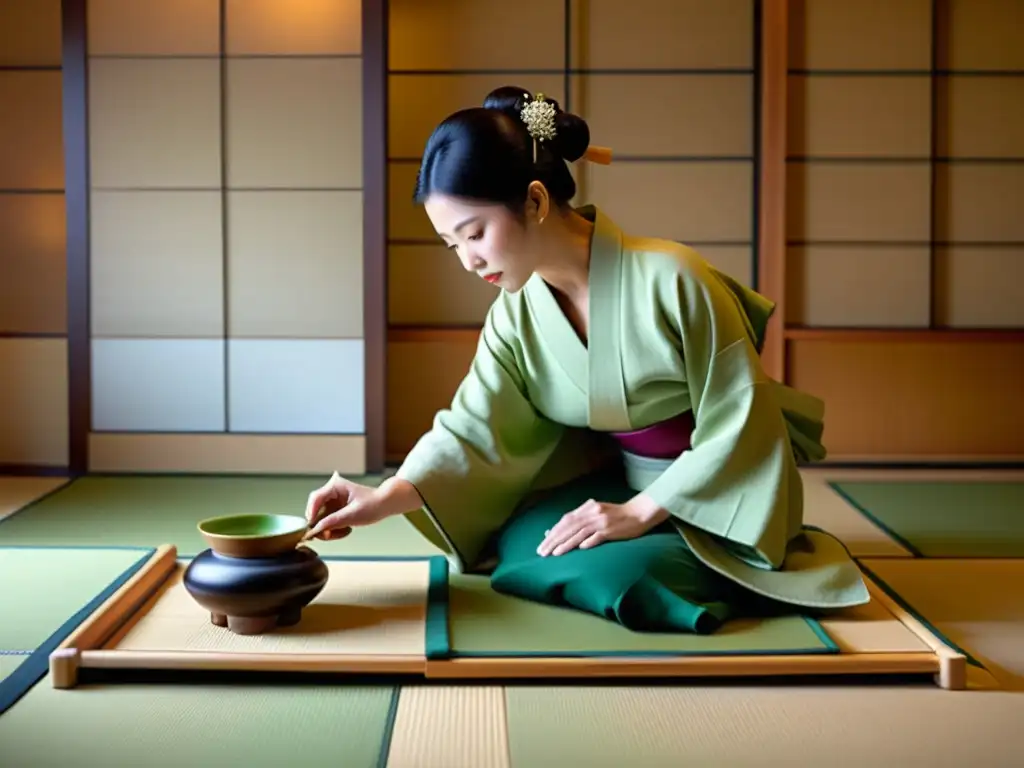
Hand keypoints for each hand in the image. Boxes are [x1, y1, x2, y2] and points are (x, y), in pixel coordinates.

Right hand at [304, 472, 390, 540]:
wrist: (385, 504)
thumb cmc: (373, 504)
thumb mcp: (353, 515)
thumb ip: (333, 521)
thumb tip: (317, 529)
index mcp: (335, 487)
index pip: (316, 498)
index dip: (311, 514)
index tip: (311, 528)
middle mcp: (331, 492)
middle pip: (315, 510)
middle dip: (321, 525)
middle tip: (328, 535)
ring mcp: (333, 501)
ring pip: (320, 518)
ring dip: (328, 529)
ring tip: (343, 532)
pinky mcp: (336, 509)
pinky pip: (327, 522)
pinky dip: (334, 529)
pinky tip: (346, 530)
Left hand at [536, 495, 667, 556]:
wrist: (639, 513)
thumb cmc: (616, 515)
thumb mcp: (596, 513)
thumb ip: (580, 520)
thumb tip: (559, 530)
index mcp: (587, 508)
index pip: (566, 520)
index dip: (554, 531)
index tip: (543, 542)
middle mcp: (592, 513)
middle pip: (569, 526)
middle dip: (554, 539)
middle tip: (542, 551)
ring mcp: (602, 521)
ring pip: (579, 532)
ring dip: (565, 543)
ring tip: (554, 554)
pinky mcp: (611, 529)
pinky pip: (597, 537)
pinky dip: (587, 542)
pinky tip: (579, 549)